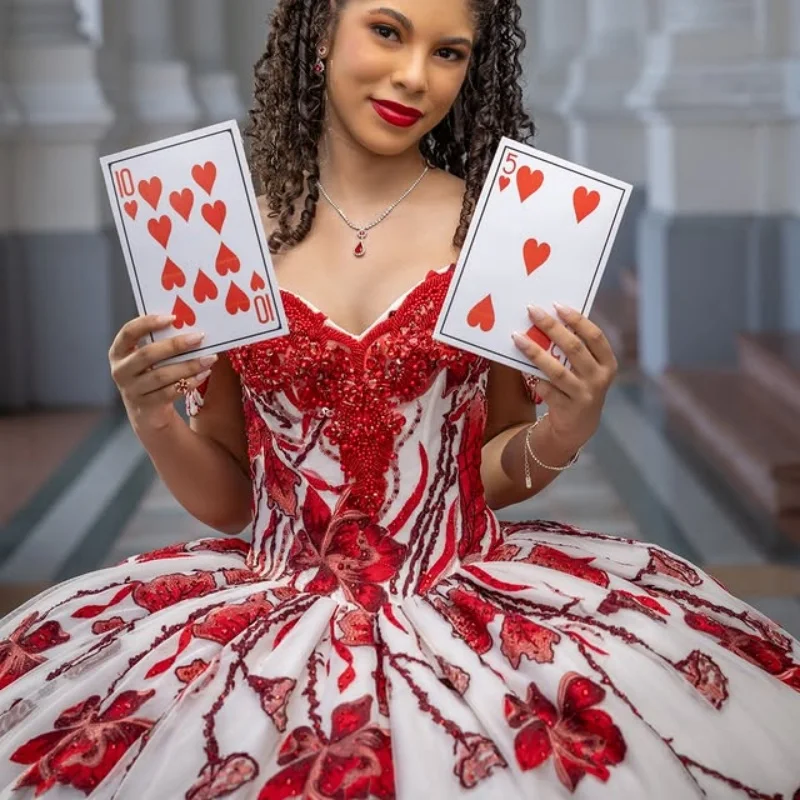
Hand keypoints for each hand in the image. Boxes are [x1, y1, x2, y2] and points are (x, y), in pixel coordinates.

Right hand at [109, 315, 217, 434]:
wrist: (147, 412)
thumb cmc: (151, 374)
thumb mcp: (150, 359)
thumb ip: (161, 342)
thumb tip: (191, 326)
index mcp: (119, 352)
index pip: (128, 332)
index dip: (148, 323)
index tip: (172, 318)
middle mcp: (120, 370)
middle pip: (147, 354)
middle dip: (175, 345)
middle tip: (199, 337)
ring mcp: (131, 390)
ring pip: (161, 375)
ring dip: (188, 366)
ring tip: (209, 358)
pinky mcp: (145, 406)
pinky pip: (169, 392)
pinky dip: (189, 382)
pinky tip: (204, 374)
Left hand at [512, 304, 617, 450]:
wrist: (578, 426)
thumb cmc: (579, 386)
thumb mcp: (585, 369)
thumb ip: (575, 348)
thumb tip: (549, 318)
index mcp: (607, 363)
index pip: (595, 336)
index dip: (577, 319)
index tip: (557, 305)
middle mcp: (599, 378)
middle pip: (574, 348)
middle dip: (551, 327)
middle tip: (532, 311)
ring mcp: (584, 395)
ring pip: (556, 370)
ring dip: (535, 352)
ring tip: (517, 337)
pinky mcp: (568, 409)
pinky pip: (546, 389)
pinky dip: (533, 378)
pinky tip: (519, 366)